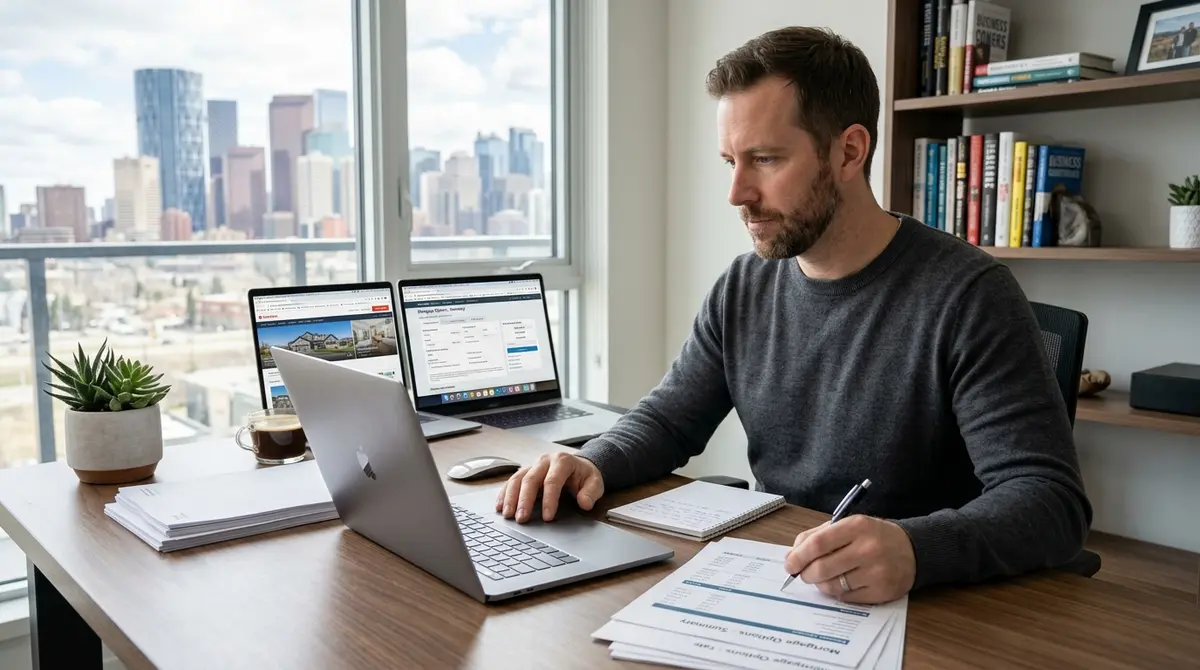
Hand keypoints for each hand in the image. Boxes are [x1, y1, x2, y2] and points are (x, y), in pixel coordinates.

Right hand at [494, 452, 603, 522]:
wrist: (579, 465)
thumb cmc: (585, 475)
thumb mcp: (595, 482)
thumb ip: (591, 493)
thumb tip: (584, 503)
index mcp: (562, 461)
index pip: (552, 481)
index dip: (549, 500)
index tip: (547, 517)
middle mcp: (544, 461)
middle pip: (530, 479)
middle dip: (525, 500)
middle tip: (521, 519)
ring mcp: (532, 465)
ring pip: (517, 479)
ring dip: (510, 498)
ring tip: (507, 515)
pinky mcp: (525, 472)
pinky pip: (511, 481)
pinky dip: (504, 494)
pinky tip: (500, 506)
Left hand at [783, 515, 915, 603]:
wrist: (912, 549)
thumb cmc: (872, 536)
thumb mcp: (848, 526)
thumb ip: (817, 536)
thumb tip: (791, 556)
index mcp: (856, 526)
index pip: (817, 544)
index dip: (798, 557)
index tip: (789, 564)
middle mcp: (868, 548)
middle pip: (822, 568)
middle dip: (805, 574)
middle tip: (803, 575)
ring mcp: (876, 572)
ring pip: (832, 586)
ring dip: (821, 584)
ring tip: (825, 577)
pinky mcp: (882, 591)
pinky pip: (847, 598)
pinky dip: (839, 593)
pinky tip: (844, 583)